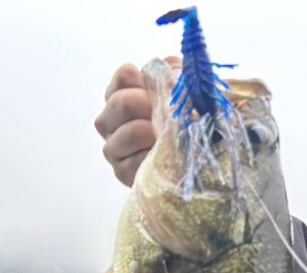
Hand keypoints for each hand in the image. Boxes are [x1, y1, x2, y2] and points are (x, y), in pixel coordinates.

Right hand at [94, 56, 180, 186]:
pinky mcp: (121, 171)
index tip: (170, 92)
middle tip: (173, 118)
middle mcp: (109, 119)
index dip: (149, 82)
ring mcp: (113, 146)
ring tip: (172, 138)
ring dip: (157, 134)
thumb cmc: (190, 125)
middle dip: (153, 108)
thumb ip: (178, 74)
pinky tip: (167, 158)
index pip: (124, 75)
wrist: (198, 165)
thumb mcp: (187, 94)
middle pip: (122, 102)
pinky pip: (136, 161)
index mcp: (121, 94)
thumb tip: (173, 67)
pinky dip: (156, 158)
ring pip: (130, 132)